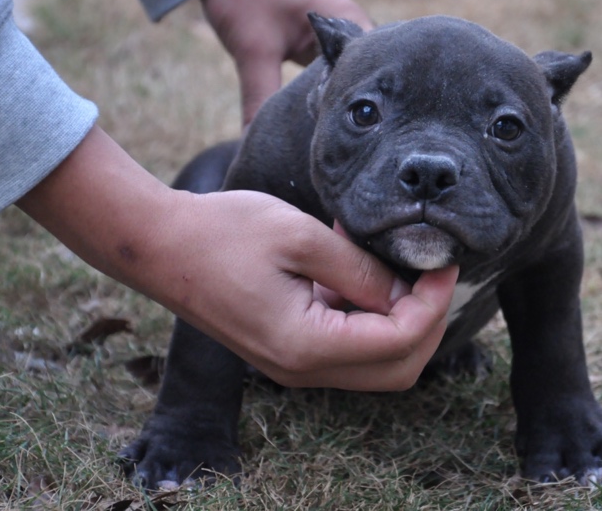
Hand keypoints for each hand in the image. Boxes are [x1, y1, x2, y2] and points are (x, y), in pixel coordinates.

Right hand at [17, 127, 457, 390]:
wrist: (159, 245)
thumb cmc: (222, 231)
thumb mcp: (300, 237)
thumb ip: (359, 269)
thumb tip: (407, 290)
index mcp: (304, 344)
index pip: (398, 342)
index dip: (433, 303)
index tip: (443, 261)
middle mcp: (301, 369)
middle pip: (397, 368)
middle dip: (428, 322)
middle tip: (433, 271)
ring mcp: (293, 364)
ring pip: (376, 363)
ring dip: (400, 319)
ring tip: (395, 262)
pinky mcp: (287, 349)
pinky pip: (347, 347)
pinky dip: (369, 315)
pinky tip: (359, 267)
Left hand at [202, 0, 373, 125]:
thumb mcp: (253, 49)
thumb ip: (259, 96)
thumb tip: (253, 140)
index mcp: (348, 23)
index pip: (374, 71)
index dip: (365, 105)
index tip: (354, 138)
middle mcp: (352, 28)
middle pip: (365, 78)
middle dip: (354, 109)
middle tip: (347, 147)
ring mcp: (337, 36)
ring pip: (348, 77)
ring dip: (340, 102)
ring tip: (338, 139)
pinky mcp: (320, 43)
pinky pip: (332, 73)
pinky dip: (325, 92)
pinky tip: (320, 118)